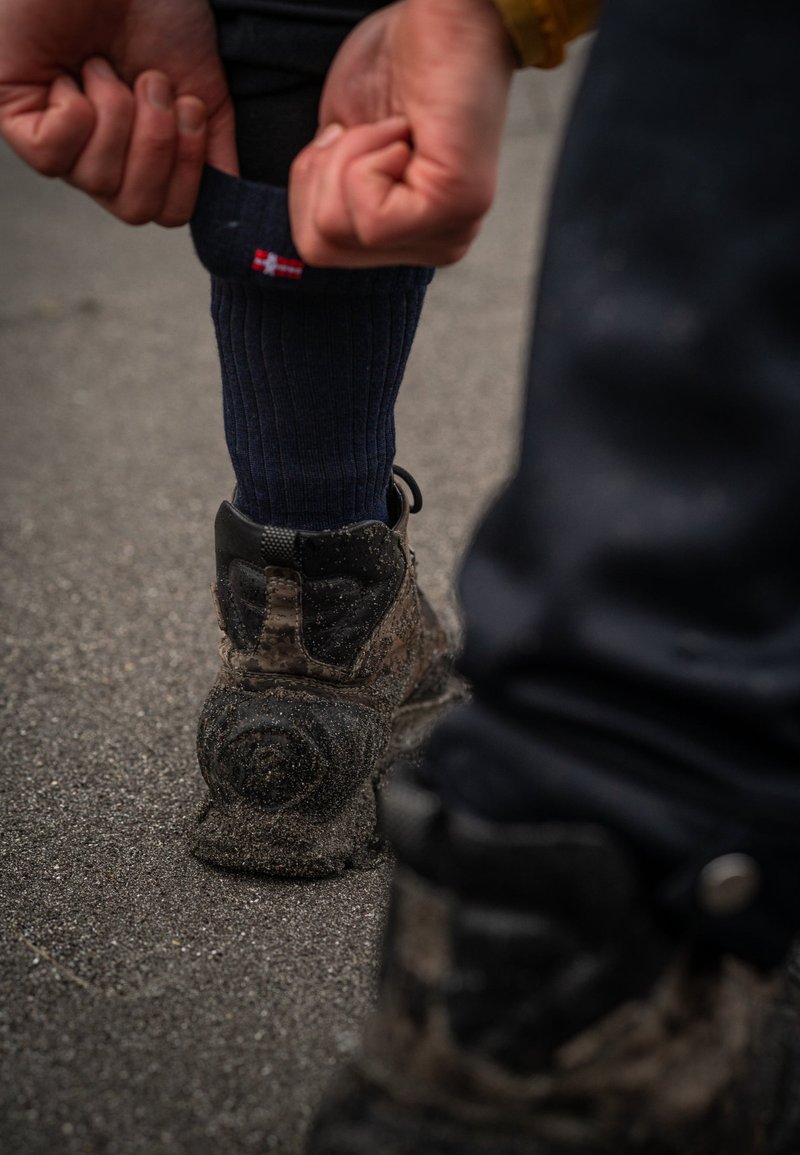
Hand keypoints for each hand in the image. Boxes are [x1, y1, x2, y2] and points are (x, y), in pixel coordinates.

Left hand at [0, 0, 236, 225]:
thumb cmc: (157, 12)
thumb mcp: (204, 92)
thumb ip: (216, 156)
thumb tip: (228, 200)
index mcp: (140, 158)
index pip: (168, 212)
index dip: (188, 173)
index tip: (190, 108)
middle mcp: (96, 158)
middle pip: (133, 208)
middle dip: (155, 145)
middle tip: (150, 81)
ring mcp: (54, 140)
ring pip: (96, 180)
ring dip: (117, 114)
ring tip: (106, 63)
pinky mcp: (12, 116)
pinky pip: (52, 156)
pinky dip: (77, 114)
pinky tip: (73, 74)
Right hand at [289, 0, 515, 266]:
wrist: (443, 15)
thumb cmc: (395, 64)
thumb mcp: (338, 143)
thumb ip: (327, 192)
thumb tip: (309, 227)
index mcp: (411, 236)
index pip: (318, 248)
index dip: (311, 183)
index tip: (348, 135)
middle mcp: (437, 245)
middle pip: (321, 246)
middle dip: (322, 173)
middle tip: (367, 129)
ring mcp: (449, 232)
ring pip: (338, 229)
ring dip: (346, 157)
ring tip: (391, 125)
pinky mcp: (453, 208)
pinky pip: (370, 217)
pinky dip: (366, 155)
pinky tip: (404, 130)